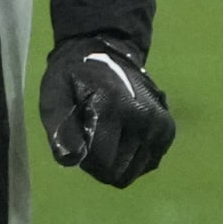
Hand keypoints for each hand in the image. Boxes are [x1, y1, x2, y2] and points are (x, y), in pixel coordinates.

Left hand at [39, 37, 174, 188]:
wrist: (106, 50)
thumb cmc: (73, 77)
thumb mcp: (55, 96)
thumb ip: (60, 128)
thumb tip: (71, 159)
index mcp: (114, 106)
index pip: (100, 163)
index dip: (83, 159)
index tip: (76, 138)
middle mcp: (144, 116)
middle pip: (118, 173)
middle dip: (99, 164)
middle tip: (90, 136)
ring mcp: (160, 124)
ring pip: (132, 172)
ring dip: (115, 161)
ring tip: (106, 133)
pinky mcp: (167, 130)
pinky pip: (146, 164)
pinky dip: (132, 157)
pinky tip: (122, 134)